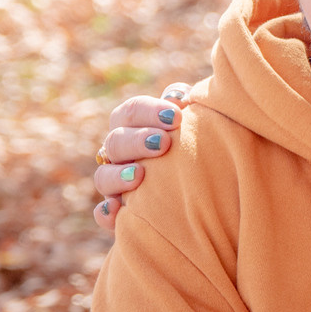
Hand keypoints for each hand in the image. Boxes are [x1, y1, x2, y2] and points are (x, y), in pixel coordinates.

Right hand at [91, 84, 192, 228]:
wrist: (208, 195)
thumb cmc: (201, 146)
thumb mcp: (197, 122)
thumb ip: (189, 106)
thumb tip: (180, 97)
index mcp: (135, 126)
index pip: (131, 111)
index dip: (149, 111)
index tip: (176, 116)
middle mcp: (121, 153)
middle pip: (115, 141)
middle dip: (137, 140)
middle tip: (163, 143)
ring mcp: (116, 184)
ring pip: (103, 177)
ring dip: (118, 175)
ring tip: (139, 175)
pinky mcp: (119, 213)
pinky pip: (102, 214)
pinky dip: (105, 213)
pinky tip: (116, 211)